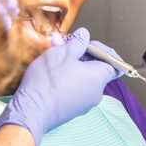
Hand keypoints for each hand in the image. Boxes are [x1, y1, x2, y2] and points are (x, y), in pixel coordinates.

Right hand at [0, 27, 119, 145]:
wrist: (32, 110)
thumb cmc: (49, 80)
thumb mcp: (62, 53)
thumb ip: (77, 43)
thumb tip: (85, 34)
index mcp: (99, 77)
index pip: (113, 63)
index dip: (102, 51)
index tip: (86, 44)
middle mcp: (97, 92)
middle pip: (96, 69)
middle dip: (81, 55)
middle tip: (64, 46)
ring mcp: (85, 104)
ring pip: (83, 79)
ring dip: (72, 66)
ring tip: (54, 57)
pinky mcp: (73, 110)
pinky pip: (75, 90)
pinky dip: (68, 80)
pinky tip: (51, 74)